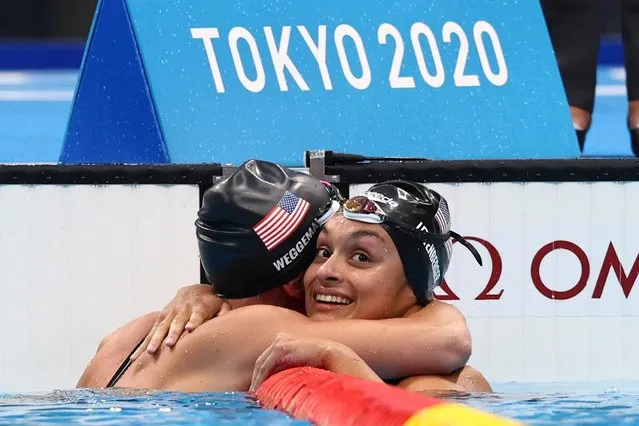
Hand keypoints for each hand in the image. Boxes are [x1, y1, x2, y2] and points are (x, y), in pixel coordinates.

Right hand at [130, 284, 230, 359]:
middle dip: (172, 333)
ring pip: (161, 327)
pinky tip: (137, 356)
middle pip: (177, 322)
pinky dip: (144, 342)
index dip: (194, 321)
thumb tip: (228, 322)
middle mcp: (183, 310)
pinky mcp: (162, 318)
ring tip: (150, 352)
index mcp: (200, 308)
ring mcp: (171, 314)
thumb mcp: (222, 305)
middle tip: (169, 344)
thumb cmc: (211, 302)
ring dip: (156, 339)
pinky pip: (152, 331)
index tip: (191, 328)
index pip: (197, 315)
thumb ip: (225, 313)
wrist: (194, 290)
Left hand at [249, 333, 382, 390]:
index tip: (258, 387)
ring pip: (262, 363)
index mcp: (284, 340)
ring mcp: (280, 342)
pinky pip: (266, 366)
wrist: (332, 354)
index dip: (261, 374)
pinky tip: (260, 388)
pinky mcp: (281, 348)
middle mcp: (280, 338)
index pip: (267, 359)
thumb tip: (278, 382)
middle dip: (257, 377)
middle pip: (262, 360)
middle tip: (254, 392)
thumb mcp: (300, 363)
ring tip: (256, 393)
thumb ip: (288, 367)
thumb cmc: (320, 361)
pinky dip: (261, 378)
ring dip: (257, 379)